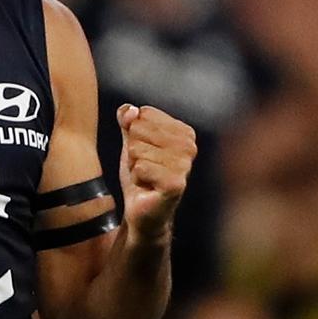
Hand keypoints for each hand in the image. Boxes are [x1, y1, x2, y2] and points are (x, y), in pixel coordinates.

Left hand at [117, 104, 195, 242]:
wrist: (142, 208)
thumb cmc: (140, 174)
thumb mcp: (131, 142)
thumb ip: (128, 121)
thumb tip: (129, 109)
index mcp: (184, 132)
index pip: (143, 114)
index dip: (134, 134)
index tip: (144, 153)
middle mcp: (190, 146)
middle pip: (138, 129)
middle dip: (133, 150)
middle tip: (143, 167)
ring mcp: (184, 165)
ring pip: (137, 149)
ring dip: (134, 166)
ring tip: (145, 177)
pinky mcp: (175, 184)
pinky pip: (140, 167)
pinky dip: (136, 178)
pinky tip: (146, 187)